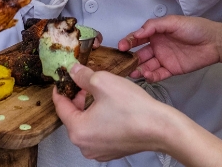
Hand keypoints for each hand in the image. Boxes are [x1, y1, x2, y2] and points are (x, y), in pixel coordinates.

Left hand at [52, 64, 176, 161]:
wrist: (160, 127)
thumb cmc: (133, 108)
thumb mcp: (102, 81)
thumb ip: (82, 76)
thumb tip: (73, 71)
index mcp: (78, 131)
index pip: (61, 107)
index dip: (61, 90)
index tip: (62, 80)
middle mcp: (85, 146)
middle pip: (73, 116)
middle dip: (78, 98)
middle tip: (85, 82)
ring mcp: (100, 151)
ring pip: (87, 124)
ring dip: (90, 108)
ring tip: (100, 93)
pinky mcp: (112, 150)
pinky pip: (99, 132)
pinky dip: (100, 119)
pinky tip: (111, 107)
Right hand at [119, 16, 221, 81]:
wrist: (214, 42)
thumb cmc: (195, 28)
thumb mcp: (173, 22)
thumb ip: (154, 26)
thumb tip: (137, 33)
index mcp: (156, 33)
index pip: (137, 38)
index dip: (128, 42)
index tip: (120, 47)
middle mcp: (157, 46)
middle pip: (140, 54)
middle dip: (130, 59)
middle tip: (123, 65)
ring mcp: (164, 59)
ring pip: (147, 65)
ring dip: (139, 69)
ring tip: (134, 73)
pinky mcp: (171, 70)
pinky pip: (158, 74)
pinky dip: (152, 76)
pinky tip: (147, 76)